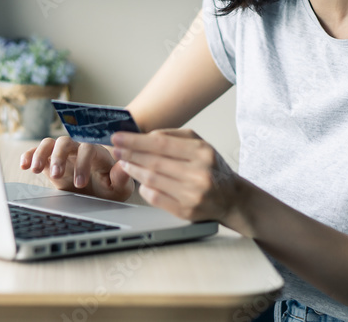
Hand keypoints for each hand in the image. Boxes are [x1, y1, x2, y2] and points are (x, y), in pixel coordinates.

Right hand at [20, 135, 133, 201]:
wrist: (98, 194)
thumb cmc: (110, 189)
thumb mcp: (119, 187)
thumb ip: (121, 177)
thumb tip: (122, 165)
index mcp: (96, 153)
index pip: (87, 149)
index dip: (82, 164)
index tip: (80, 184)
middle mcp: (78, 149)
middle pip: (65, 142)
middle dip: (59, 157)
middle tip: (58, 176)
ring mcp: (62, 154)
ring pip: (49, 143)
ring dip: (41, 154)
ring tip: (35, 169)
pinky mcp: (50, 161)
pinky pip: (37, 152)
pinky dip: (29, 155)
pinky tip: (24, 165)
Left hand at [111, 128, 241, 223]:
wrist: (232, 198)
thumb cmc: (212, 167)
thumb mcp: (199, 144)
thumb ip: (172, 136)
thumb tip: (144, 136)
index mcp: (202, 152)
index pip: (160, 144)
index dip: (135, 140)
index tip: (118, 137)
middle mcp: (199, 173)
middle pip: (154, 162)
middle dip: (130, 154)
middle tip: (115, 149)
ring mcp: (193, 194)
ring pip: (152, 180)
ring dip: (133, 170)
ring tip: (124, 163)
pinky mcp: (187, 211)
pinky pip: (156, 198)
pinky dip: (144, 189)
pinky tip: (140, 182)